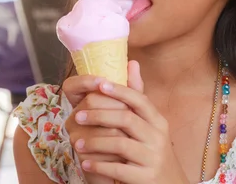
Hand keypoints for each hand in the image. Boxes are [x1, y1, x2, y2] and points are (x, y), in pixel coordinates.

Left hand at [72, 62, 189, 183]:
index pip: (139, 100)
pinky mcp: (145, 179)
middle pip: (127, 119)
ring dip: (95, 142)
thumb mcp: (150, 125)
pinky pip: (118, 170)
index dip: (119, 91)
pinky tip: (85, 163)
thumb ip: (138, 97)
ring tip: (77, 143)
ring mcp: (153, 159)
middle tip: (78, 116)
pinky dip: (99, 166)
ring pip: (120, 145)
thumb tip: (132, 62)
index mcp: (158, 121)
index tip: (98, 85)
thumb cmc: (153, 151)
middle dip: (100, 115)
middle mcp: (158, 137)